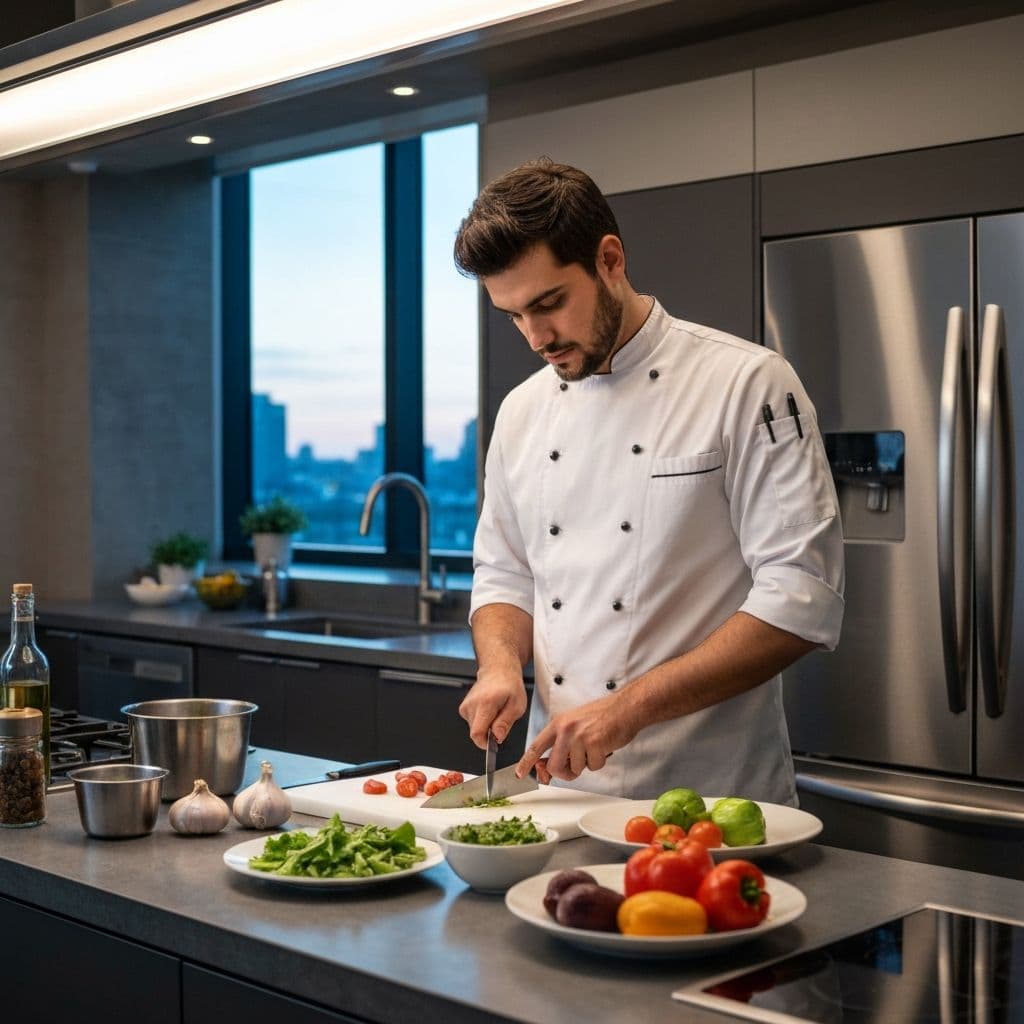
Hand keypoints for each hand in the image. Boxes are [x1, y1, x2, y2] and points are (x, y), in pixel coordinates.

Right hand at [459, 669, 527, 748]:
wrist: (498, 671)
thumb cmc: (510, 686)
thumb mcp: (517, 706)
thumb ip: (505, 723)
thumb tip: (497, 737)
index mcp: (486, 703)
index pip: (477, 733)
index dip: (485, 743)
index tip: (493, 744)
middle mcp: (472, 704)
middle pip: (476, 732)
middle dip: (489, 733)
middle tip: (501, 720)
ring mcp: (466, 705)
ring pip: (474, 728)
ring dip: (486, 726)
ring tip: (496, 712)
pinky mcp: (463, 707)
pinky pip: (472, 723)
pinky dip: (482, 721)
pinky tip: (489, 710)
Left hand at [516, 691, 637, 782]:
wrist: (624, 708)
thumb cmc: (602, 715)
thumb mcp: (575, 723)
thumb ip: (562, 743)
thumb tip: (551, 766)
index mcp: (558, 723)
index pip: (536, 745)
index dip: (526, 762)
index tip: (520, 773)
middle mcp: (566, 730)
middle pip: (554, 766)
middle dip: (564, 773)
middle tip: (574, 768)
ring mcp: (579, 737)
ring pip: (576, 768)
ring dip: (587, 763)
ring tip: (595, 747)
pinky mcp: (594, 744)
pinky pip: (593, 766)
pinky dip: (600, 761)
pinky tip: (604, 747)